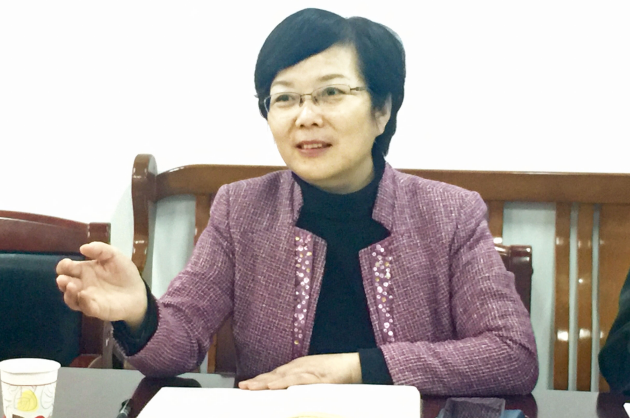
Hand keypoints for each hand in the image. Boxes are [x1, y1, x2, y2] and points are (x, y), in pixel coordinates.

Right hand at [56, 242, 146, 327]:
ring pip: (71, 299)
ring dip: (69, 294)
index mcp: (84, 270)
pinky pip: (86, 308)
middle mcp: (82, 285)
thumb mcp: (114, 255)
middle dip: (62, 281)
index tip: (66, 264)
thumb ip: (100, 249)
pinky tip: (85, 295)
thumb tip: (83, 248)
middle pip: (65, 284)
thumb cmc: (124, 273)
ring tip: (71, 287)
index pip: (66, 268)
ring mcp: (87, 298)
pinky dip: (83, 302)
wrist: (138, 291)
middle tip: (63, 279)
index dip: (63, 266)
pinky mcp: (96, 309)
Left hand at [238, 353, 361, 389]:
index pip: (275, 374)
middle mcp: (300, 367)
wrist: (353, 365)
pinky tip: (274, 385)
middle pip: (275, 374)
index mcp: (298, 367)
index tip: (246, 385)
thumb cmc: (335, 371)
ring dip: (266, 382)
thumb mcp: (314, 377)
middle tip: (242, 386)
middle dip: (257, 381)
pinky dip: (285, 382)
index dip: (260, 379)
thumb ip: (300, 382)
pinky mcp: (317, 376)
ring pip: (282, 376)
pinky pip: (298, 380)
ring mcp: (307, 370)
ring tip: (252, 387)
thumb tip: (286, 390)